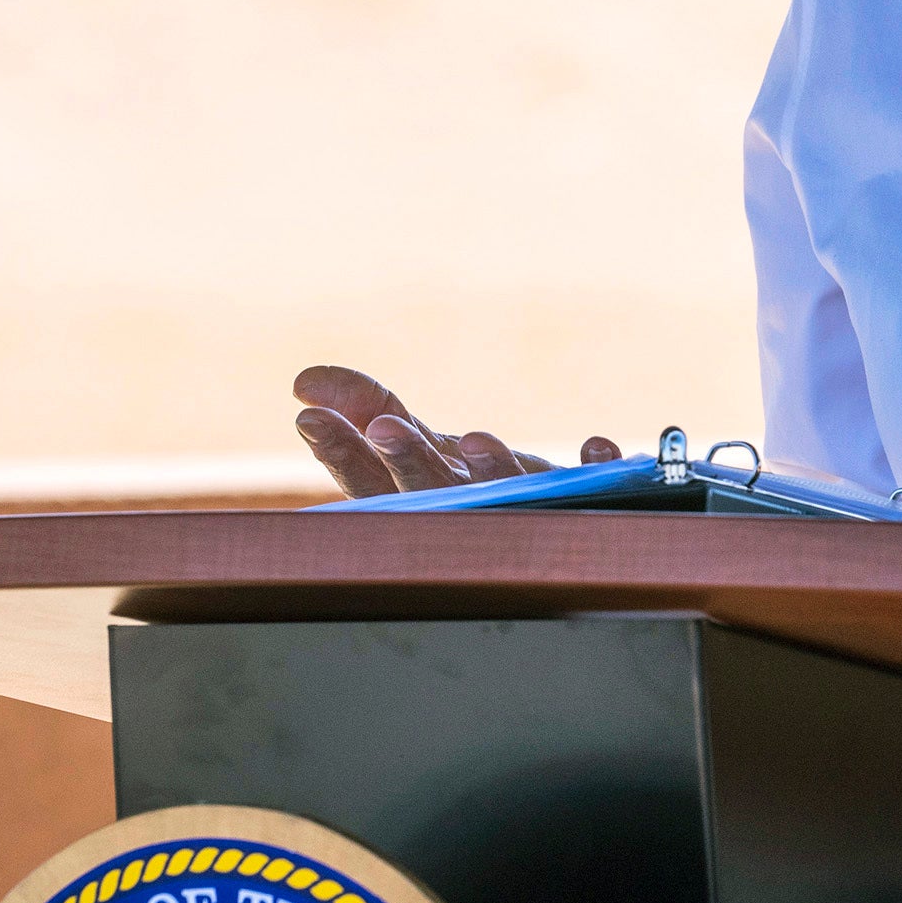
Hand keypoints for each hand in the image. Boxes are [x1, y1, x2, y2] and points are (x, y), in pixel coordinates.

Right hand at [293, 366, 622, 497]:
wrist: (556, 523)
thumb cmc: (474, 485)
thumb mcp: (420, 444)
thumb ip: (369, 410)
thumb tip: (305, 379)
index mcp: (421, 501)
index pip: (371, 486)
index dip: (342, 453)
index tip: (309, 418)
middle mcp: (470, 514)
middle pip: (433, 494)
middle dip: (408, 461)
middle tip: (385, 428)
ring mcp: (529, 511)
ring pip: (509, 496)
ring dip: (493, 468)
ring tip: (477, 438)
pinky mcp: (586, 503)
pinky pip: (596, 487)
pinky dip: (595, 466)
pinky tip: (596, 445)